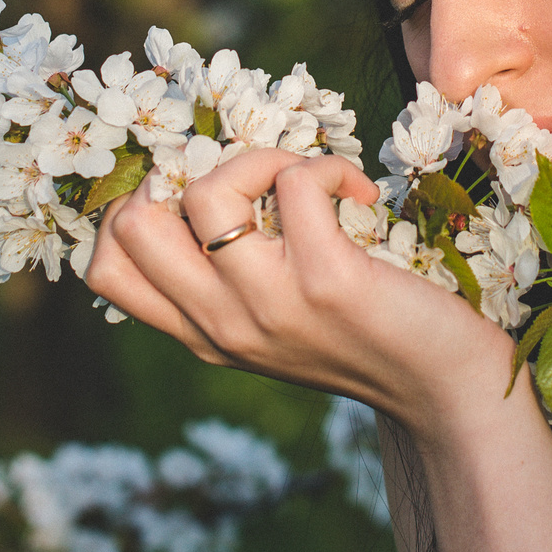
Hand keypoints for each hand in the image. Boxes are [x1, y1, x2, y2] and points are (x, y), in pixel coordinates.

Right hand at [84, 148, 527, 438]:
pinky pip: (294, 184)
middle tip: (244, 179)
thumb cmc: (365, 340)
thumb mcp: (274, 325)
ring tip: (303, 181)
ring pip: (205, 194)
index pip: (105, 271)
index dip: (130, 211)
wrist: (446, 391)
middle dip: (181, 172)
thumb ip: (226, 282)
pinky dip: (326, 168)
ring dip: (258, 159)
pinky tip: (358, 192)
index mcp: (202, 333)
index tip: (192, 194)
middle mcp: (222, 324)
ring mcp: (270, 304)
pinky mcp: (327, 281)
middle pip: (132, 228)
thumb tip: (195, 189)